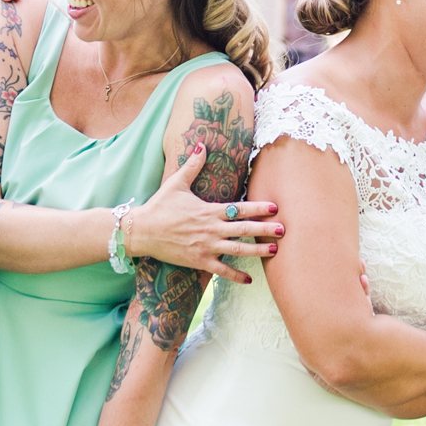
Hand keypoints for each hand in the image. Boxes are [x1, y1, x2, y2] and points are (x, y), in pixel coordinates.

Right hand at [125, 147, 283, 282]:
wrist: (142, 231)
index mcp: (209, 210)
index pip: (239, 208)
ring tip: (274, 251)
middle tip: (284, 230)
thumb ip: (193, 165)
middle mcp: (211, 229)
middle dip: (265, 230)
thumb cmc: (159, 206)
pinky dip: (236, 276)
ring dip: (257, 251)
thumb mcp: (176, 183)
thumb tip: (201, 145)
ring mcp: (206, 247)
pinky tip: (249, 280)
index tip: (275, 207)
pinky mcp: (199, 261)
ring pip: (237, 250)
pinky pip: (221, 271)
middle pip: (244, 230)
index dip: (259, 208)